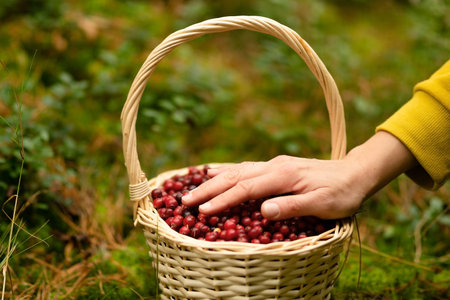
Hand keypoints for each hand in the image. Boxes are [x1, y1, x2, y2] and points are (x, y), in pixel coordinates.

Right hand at [182, 131, 417, 219]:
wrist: (354, 173)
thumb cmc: (341, 193)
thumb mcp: (323, 204)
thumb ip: (293, 207)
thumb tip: (262, 211)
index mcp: (283, 175)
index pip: (246, 189)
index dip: (223, 200)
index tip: (203, 212)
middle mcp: (274, 166)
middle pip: (235, 177)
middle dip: (208, 189)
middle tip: (185, 202)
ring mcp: (274, 165)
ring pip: (237, 170)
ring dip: (213, 181)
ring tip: (192, 189)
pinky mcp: (276, 167)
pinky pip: (244, 167)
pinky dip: (226, 171)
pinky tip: (216, 173)